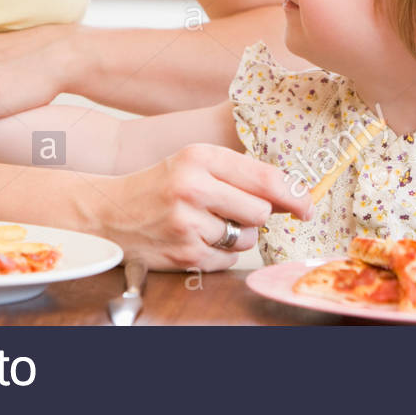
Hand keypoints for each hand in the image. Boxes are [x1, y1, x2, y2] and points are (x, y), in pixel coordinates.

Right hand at [95, 143, 313, 270]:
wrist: (109, 214)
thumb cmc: (160, 185)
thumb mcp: (195, 163)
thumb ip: (241, 174)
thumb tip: (292, 195)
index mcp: (199, 157)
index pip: (263, 177)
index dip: (294, 194)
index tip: (306, 205)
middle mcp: (192, 188)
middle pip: (260, 211)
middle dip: (255, 214)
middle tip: (233, 209)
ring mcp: (188, 224)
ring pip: (247, 237)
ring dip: (238, 235)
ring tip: (208, 222)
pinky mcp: (185, 255)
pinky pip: (228, 259)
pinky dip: (220, 252)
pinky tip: (197, 238)